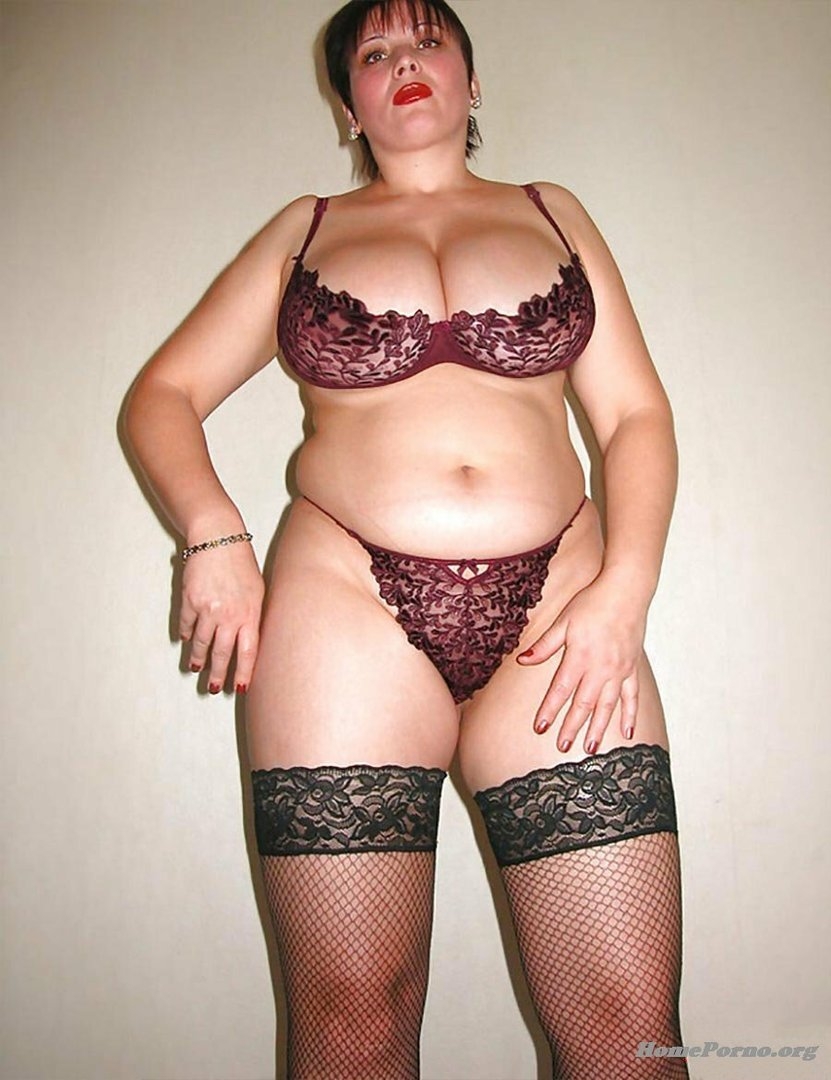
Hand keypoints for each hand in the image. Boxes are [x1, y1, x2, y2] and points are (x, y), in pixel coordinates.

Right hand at [178, 543, 264, 693]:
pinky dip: (186, 635)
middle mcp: (228, 614)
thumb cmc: (241, 563)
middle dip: (217, 674)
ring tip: (196, 668)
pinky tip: (186, 642)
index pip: (248, 652)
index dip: (243, 672)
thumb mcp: (258, 590)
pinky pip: (186, 624)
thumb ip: (254, 615)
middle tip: (213, 688)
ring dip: (198, 658)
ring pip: (201, 642)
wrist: (218, 539)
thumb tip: (250, 640)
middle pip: (222, 653)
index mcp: (249, 613)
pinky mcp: (189, 600)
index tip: (239, 688)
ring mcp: (207, 608)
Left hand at [517, 573, 647, 753]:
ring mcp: (618, 670)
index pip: (561, 690)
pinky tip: (627, 733)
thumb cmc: (592, 603)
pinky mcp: (632, 669)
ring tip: (591, 749)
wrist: (626, 591)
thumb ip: (544, 645)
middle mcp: (600, 668)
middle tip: (563, 747)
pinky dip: (630, 716)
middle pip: (583, 704)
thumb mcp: (563, 621)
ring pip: (607, 706)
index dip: (550, 710)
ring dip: (599, 729)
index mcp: (579, 656)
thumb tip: (522, 660)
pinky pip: (632, 697)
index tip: (540, 727)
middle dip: (571, 727)